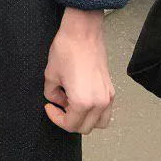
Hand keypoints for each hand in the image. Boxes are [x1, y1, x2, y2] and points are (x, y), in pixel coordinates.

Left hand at [43, 8, 114, 133]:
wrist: (83, 32)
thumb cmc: (67, 49)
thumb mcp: (51, 75)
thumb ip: (52, 93)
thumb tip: (57, 99)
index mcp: (83, 102)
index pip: (70, 125)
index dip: (56, 118)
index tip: (49, 108)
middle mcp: (99, 102)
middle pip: (85, 127)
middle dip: (69, 121)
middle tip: (58, 106)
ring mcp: (108, 96)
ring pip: (99, 122)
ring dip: (84, 119)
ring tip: (71, 104)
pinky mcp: (110, 89)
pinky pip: (105, 111)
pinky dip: (94, 112)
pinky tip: (82, 98)